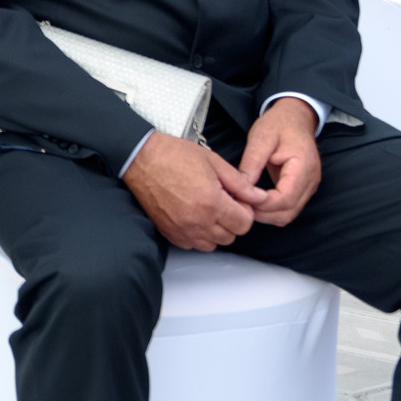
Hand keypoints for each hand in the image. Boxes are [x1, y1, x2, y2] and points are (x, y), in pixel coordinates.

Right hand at [121, 130, 260, 250]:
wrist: (142, 158)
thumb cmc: (174, 155)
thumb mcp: (214, 162)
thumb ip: (240, 183)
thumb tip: (259, 197)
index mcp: (212, 202)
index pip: (244, 224)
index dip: (245, 211)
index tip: (238, 200)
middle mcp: (198, 221)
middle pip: (231, 236)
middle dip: (232, 220)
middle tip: (223, 202)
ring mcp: (182, 229)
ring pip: (213, 244)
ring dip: (216, 230)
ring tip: (208, 209)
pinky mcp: (170, 233)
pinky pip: (193, 245)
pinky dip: (198, 235)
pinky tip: (194, 216)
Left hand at [236, 98, 324, 226]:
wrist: (295, 117)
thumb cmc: (279, 124)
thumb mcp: (261, 137)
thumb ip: (252, 163)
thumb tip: (241, 187)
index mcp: (303, 166)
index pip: (285, 198)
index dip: (263, 204)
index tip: (243, 199)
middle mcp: (310, 181)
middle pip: (288, 212)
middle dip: (263, 213)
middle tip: (240, 205)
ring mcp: (309, 187)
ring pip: (289, 214)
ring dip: (267, 214)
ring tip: (246, 203)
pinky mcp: (302, 189)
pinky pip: (289, 208)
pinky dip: (272, 210)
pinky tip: (256, 201)